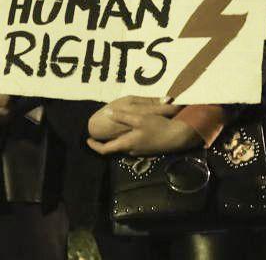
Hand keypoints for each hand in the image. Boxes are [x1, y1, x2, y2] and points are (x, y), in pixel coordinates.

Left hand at [86, 109, 202, 155]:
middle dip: (105, 141)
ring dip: (117, 139)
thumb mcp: (139, 118)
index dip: (95, 146)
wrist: (178, 137)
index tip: (87, 140)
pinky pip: (132, 145)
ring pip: (123, 146)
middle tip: (99, 132)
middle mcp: (131, 150)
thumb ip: (122, 116)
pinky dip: (126, 138)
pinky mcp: (147, 149)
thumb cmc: (157, 127)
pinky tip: (130, 129)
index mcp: (126, 144)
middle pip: (114, 148)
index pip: (105, 150)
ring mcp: (139, 151)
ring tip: (113, 128)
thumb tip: (107, 113)